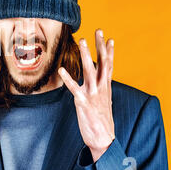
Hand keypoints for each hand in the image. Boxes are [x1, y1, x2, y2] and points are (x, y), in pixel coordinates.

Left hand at [58, 29, 114, 161]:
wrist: (104, 139)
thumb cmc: (101, 120)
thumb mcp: (104, 101)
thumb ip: (101, 89)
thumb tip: (99, 82)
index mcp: (106, 87)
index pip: (109, 65)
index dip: (109, 51)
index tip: (109, 38)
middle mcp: (101, 88)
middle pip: (102, 63)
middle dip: (100, 46)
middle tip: (98, 30)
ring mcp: (93, 94)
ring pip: (90, 70)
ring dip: (86, 55)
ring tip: (82, 41)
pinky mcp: (83, 103)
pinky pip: (74, 88)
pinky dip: (68, 78)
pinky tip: (61, 69)